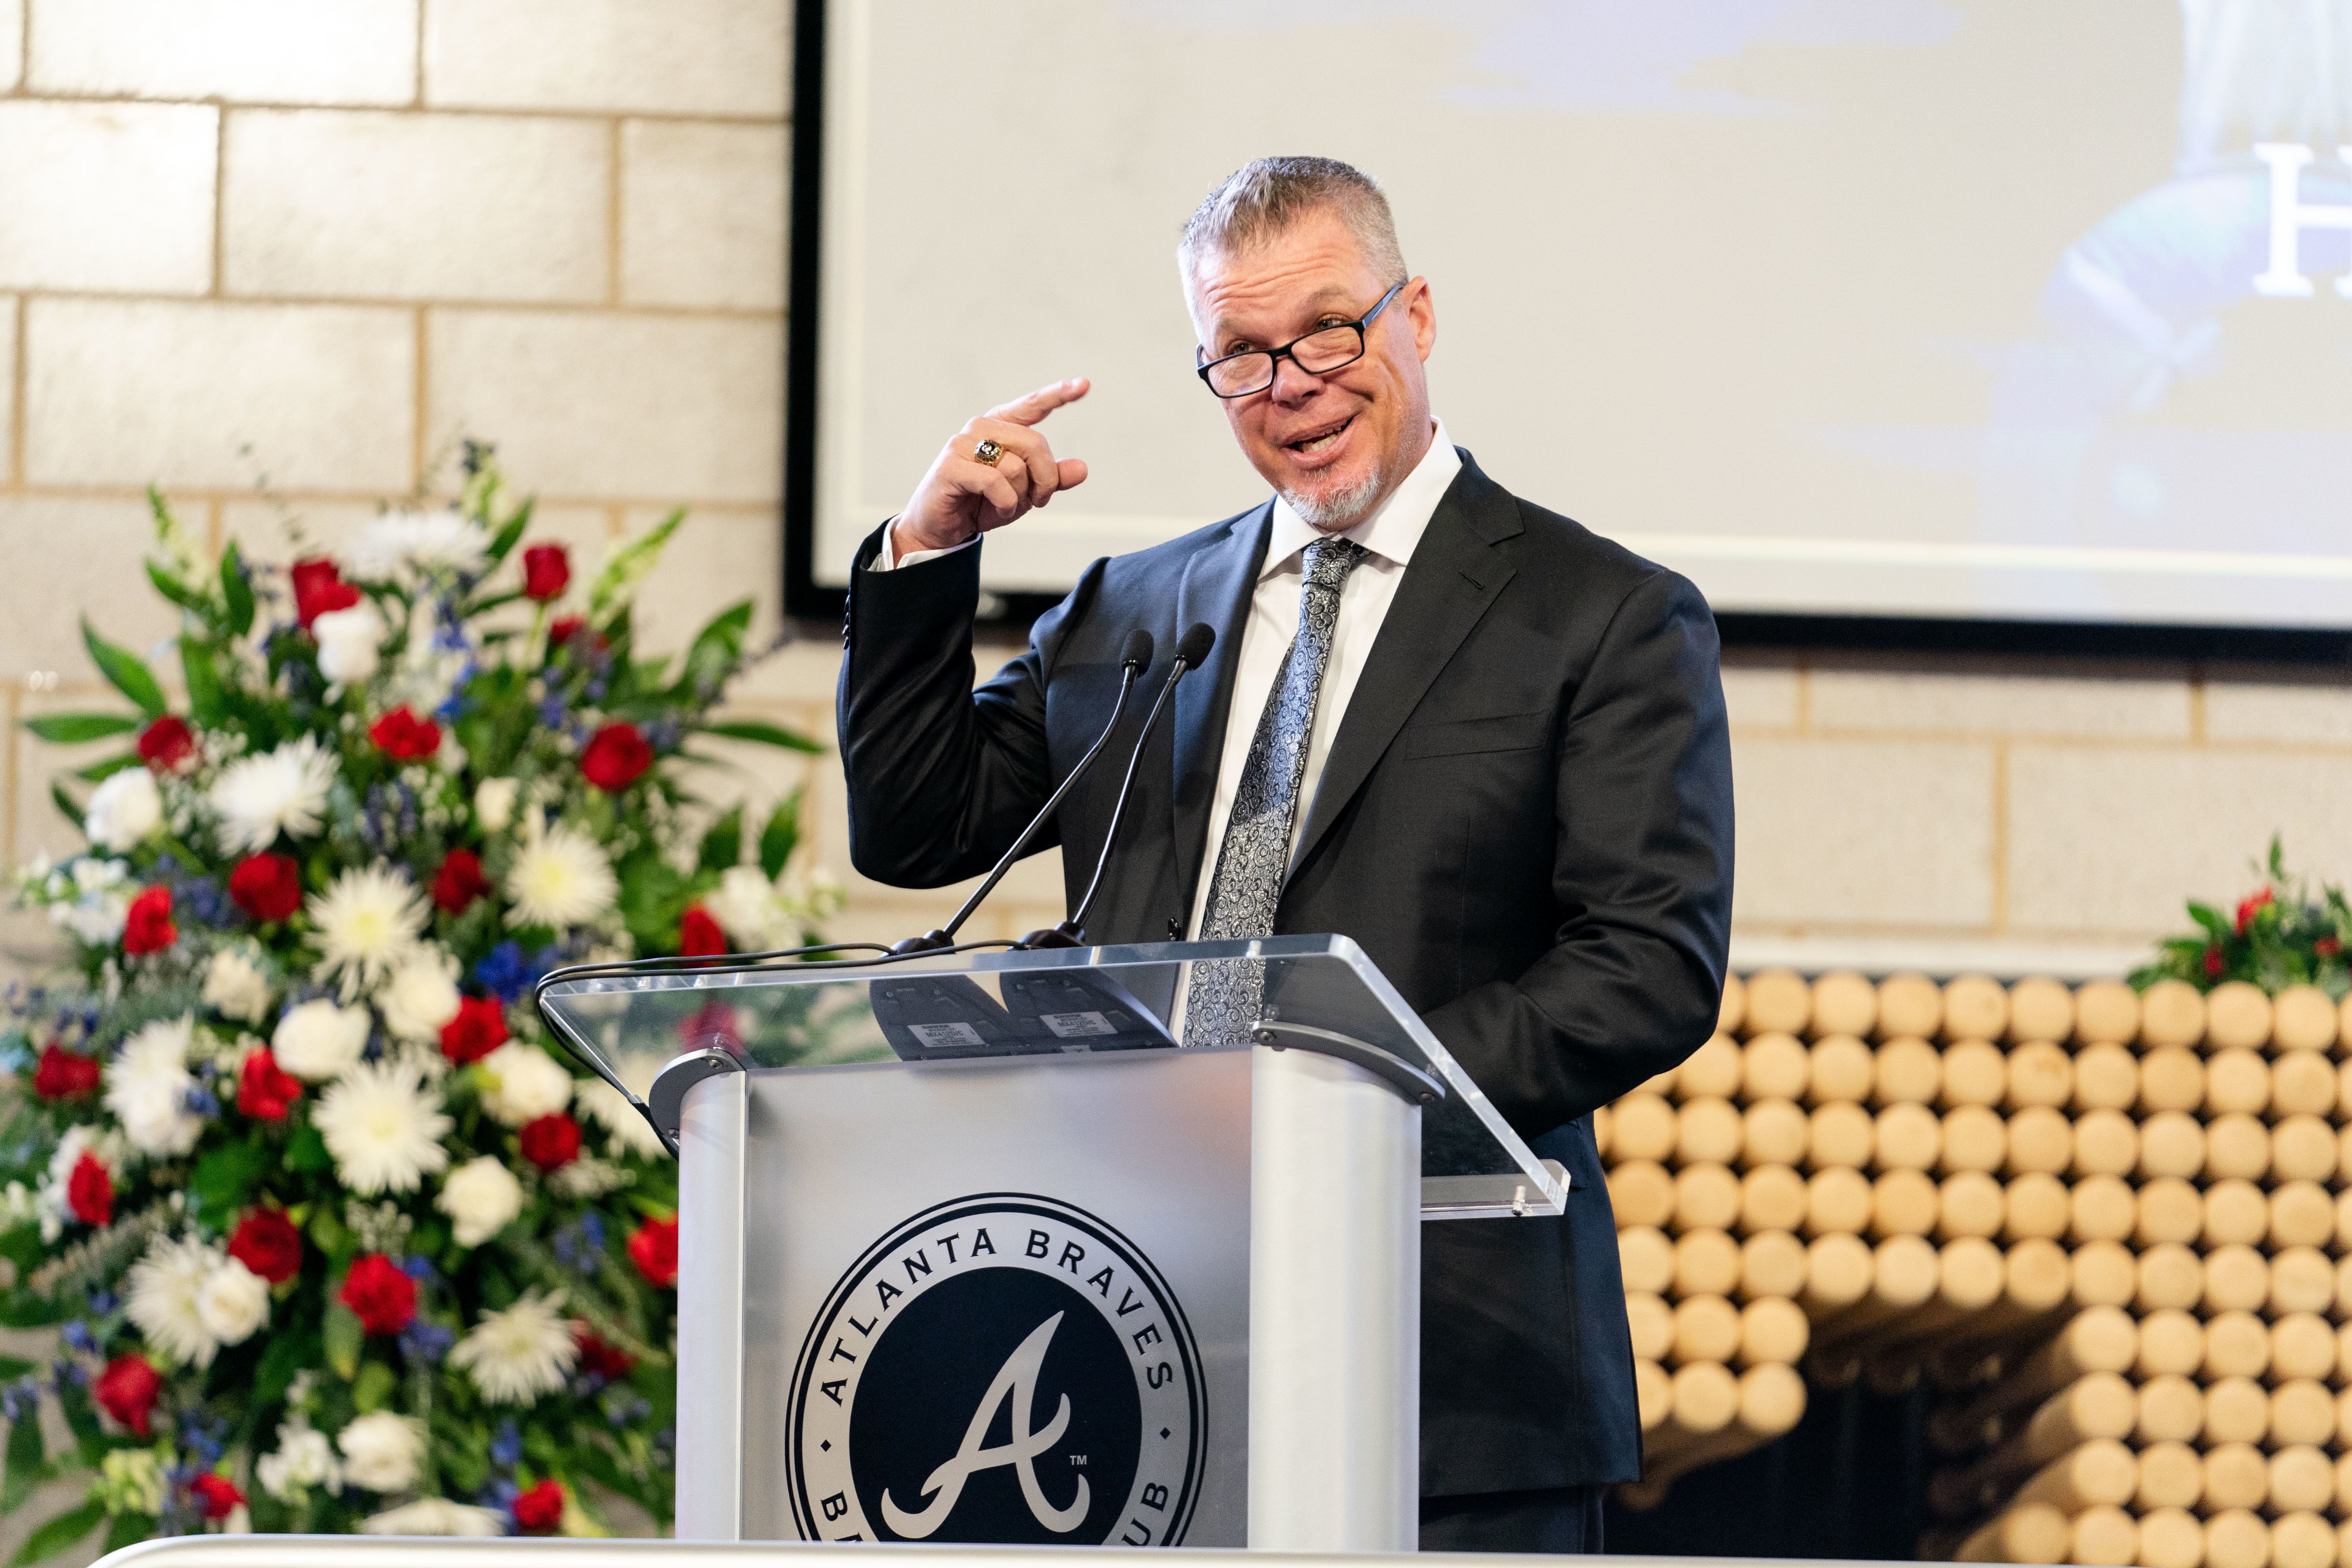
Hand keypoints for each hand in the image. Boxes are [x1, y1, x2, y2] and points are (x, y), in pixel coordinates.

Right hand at [893, 379, 1090, 556]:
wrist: (941, 528)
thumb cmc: (982, 504)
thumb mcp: (1025, 492)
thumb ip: (1051, 478)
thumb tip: (1081, 469)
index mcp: (1000, 427)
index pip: (1032, 406)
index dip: (1058, 394)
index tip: (1085, 385)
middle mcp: (981, 427)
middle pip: (1035, 444)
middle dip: (1045, 479)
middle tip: (1040, 500)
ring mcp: (963, 444)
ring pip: (1016, 466)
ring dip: (1021, 496)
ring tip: (1007, 505)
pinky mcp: (951, 466)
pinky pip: (995, 482)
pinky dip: (1005, 502)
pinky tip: (998, 508)